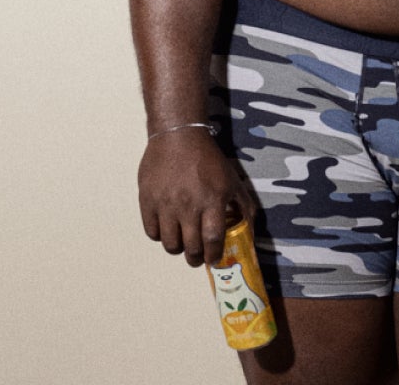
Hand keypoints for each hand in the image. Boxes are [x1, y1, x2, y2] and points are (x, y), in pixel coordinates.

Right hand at [138, 127, 253, 266]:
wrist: (178, 137)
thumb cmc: (208, 159)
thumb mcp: (232, 179)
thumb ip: (243, 205)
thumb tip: (250, 229)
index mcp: (213, 200)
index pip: (213, 239)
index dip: (214, 254)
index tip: (214, 260)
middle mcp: (189, 205)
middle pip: (191, 246)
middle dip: (195, 258)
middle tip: (197, 259)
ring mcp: (166, 204)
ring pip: (170, 243)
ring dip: (177, 249)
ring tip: (182, 245)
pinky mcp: (148, 202)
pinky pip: (152, 232)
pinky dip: (160, 236)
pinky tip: (167, 230)